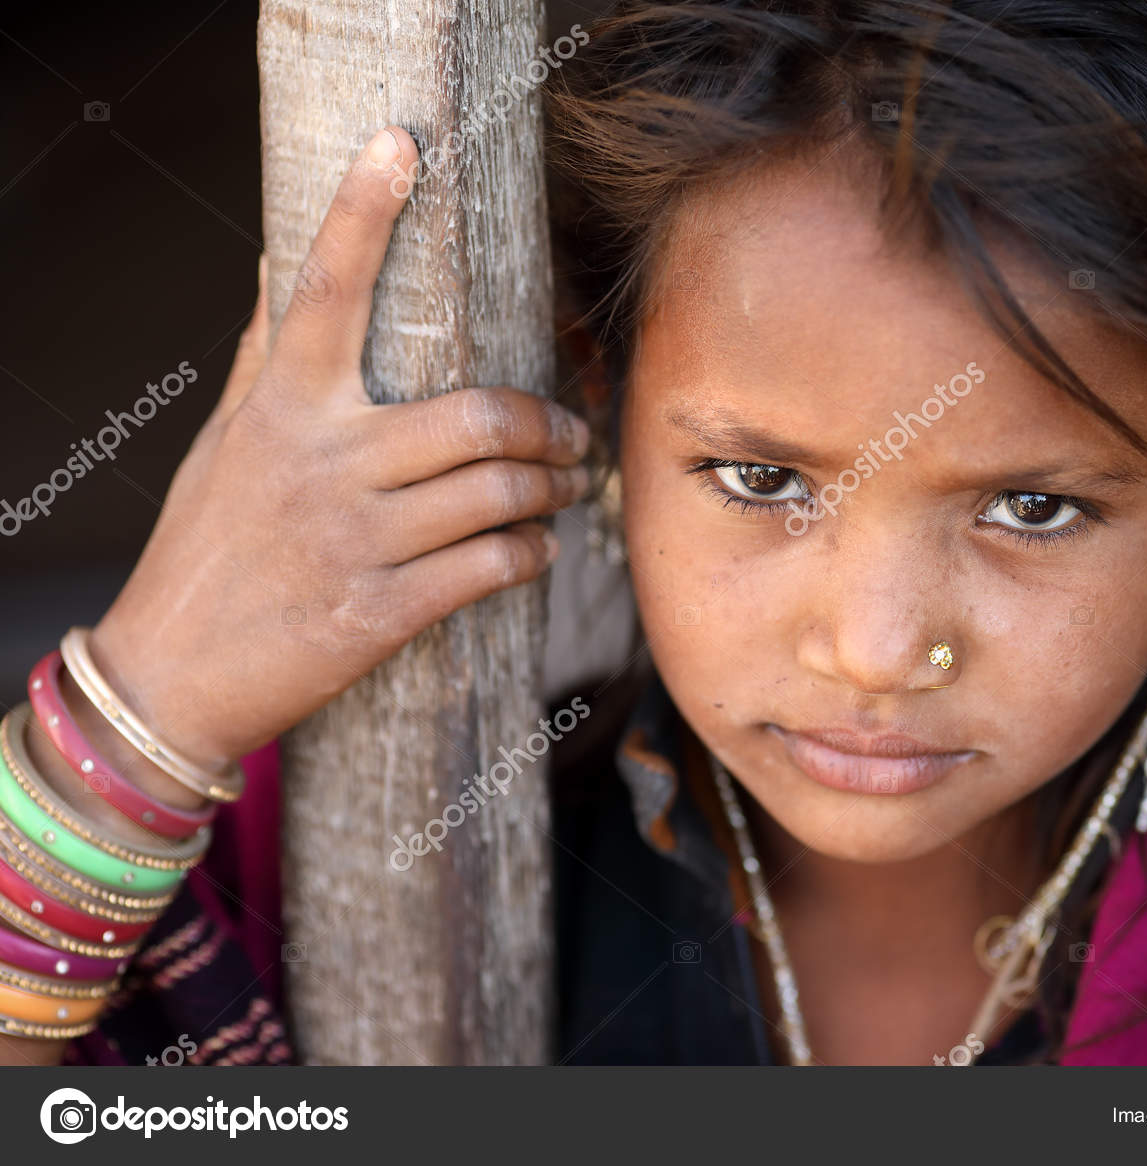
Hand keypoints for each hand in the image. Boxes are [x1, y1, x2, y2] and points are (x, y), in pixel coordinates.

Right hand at [88, 126, 588, 768]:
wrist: (171, 672)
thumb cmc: (208, 543)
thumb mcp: (227, 440)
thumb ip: (268, 355)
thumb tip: (278, 262)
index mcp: (283, 406)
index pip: (324, 285)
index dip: (363, 206)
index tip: (402, 143)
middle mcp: (321, 461)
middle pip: (478, 414)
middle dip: (551, 424)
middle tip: (572, 432)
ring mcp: (353, 539)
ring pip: (498, 492)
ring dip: (554, 489)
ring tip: (563, 488)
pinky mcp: (378, 612)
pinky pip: (491, 568)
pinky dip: (532, 553)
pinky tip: (535, 548)